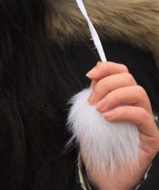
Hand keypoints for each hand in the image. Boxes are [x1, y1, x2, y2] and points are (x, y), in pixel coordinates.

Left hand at [82, 61, 158, 189]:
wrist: (101, 174)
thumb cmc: (95, 144)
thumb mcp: (89, 114)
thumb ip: (94, 94)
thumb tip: (94, 74)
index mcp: (123, 98)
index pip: (122, 72)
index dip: (107, 68)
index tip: (89, 75)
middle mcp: (137, 106)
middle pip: (129, 79)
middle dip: (106, 84)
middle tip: (92, 101)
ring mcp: (146, 121)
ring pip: (138, 92)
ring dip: (114, 96)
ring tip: (99, 109)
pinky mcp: (151, 137)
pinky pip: (142, 115)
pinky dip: (122, 112)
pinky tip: (107, 118)